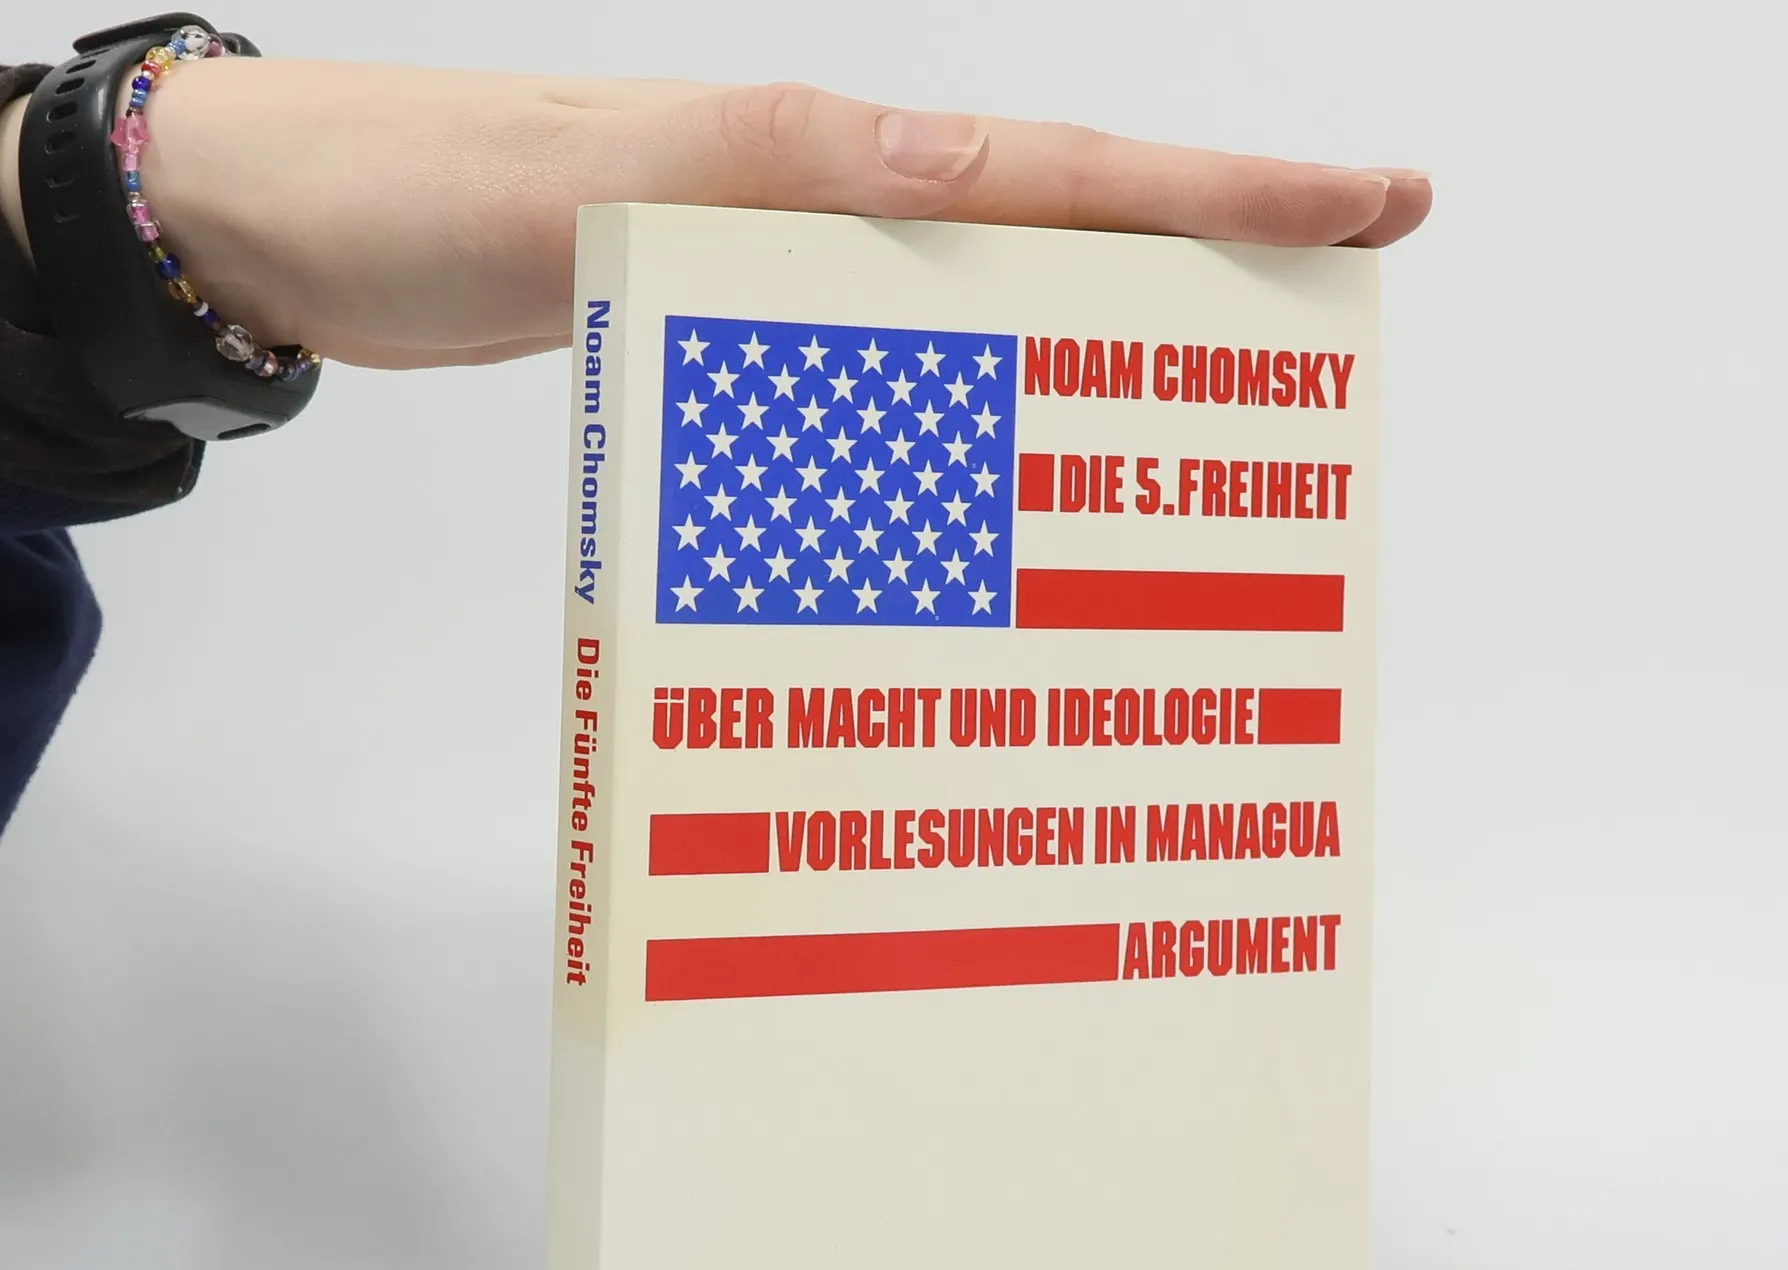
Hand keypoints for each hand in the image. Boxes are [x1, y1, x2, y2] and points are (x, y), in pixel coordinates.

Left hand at [56, 64, 1431, 369]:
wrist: (309, 232)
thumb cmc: (428, 192)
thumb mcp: (595, 177)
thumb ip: (765, 166)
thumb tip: (955, 157)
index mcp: (829, 163)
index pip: (1068, 173)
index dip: (1224, 194)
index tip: (1369, 204)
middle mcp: (830, 216)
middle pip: (1065, 243)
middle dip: (1209, 280)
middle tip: (1333, 340)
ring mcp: (790, 283)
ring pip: (988, 319)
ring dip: (1097, 365)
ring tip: (1203, 441)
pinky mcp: (738, 343)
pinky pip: (891, 382)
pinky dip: (963, 428)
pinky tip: (988, 487)